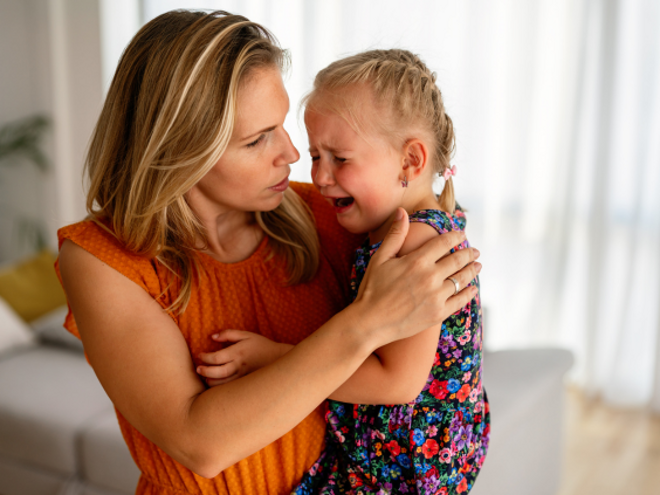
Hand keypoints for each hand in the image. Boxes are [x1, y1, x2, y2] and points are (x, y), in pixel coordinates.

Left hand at [196, 330, 291, 386]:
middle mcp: (239, 366)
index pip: (216, 358)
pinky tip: (215, 383)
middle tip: (198, 369)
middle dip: (204, 372)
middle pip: (217, 373)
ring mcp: (242, 377)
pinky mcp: (245, 384)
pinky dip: (219, 388)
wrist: (279, 360)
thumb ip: (229, 334)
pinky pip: (229, 389)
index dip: (204, 358)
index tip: (200, 355)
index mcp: (238, 353)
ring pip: (222, 384)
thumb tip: (213, 336)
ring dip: (210, 381)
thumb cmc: (262, 346)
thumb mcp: (247, 335)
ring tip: (205, 377)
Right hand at [352, 208, 480, 347]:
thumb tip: (402, 211)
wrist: (370, 322)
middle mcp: (430, 277)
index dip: (455, 236)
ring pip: (461, 280)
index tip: (461, 234)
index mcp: (417, 261)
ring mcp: (436, 296)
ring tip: (478, 266)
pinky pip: (460, 301)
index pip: (443, 243)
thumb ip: (395, 235)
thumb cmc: (372, 289)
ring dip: (472, 271)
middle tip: (475, 251)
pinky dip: (469, 293)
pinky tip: (472, 288)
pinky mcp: (438, 313)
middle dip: (469, 253)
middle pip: (457, 260)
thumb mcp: (380, 258)